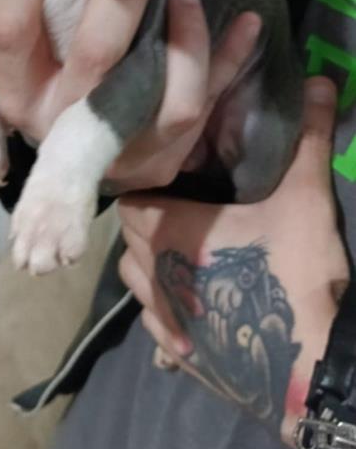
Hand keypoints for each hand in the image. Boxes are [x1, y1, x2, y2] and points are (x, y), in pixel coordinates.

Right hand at [0, 0, 261, 191]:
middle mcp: (63, 128)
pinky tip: (248, 21)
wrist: (78, 172)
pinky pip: (207, 104)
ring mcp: (119, 151)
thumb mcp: (31, 62)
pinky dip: (230, 60)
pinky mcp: (163, 160)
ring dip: (187, 36)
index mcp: (20, 95)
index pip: (12, 30)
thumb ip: (36, 12)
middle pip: (98, 55)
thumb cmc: (54, 89)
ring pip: (169, 94)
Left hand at [118, 77, 349, 444]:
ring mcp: (162, 318)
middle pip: (130, 236)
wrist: (305, 369)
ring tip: (185, 249)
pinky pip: (154, 320)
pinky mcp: (178, 355)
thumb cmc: (293, 274)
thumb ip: (306, 137)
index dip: (148, 186)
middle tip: (187, 204)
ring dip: (151, 262)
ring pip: (134, 279)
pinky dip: (164, 306)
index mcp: (168, 230)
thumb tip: (318, 80)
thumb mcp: (304, 198)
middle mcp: (152, 273)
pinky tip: (193, 300)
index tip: (174, 177)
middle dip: (150, 219)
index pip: (131, 200)